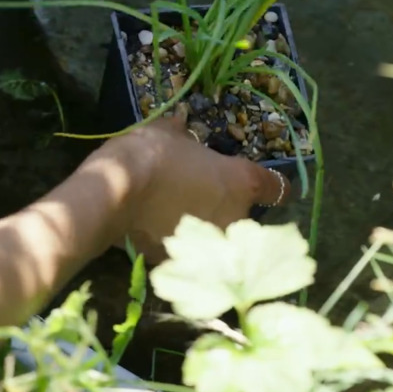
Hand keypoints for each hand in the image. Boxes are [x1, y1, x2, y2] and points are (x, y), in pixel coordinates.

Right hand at [83, 114, 289, 261]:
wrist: (116, 193)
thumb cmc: (150, 155)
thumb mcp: (167, 133)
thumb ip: (182, 135)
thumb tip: (181, 126)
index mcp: (241, 182)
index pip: (276, 188)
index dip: (273, 185)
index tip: (266, 186)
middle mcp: (237, 218)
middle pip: (246, 217)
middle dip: (230, 210)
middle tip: (204, 199)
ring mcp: (214, 246)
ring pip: (220, 239)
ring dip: (208, 230)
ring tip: (179, 220)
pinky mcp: (188, 265)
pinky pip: (192, 255)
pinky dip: (183, 247)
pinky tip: (161, 234)